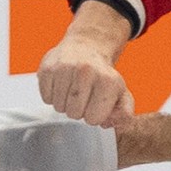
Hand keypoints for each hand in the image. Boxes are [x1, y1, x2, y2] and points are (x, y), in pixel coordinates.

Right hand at [37, 0, 134, 127]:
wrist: (86, 47)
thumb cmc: (102, 75)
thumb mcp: (121, 93)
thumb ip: (124, 113)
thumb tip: (109, 124)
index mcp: (107, 81)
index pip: (93, 119)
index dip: (94, 115)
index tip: (95, 104)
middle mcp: (86, 71)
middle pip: (74, 114)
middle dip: (78, 110)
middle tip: (83, 97)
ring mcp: (65, 68)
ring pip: (59, 107)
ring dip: (65, 103)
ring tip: (72, 90)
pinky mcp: (48, 67)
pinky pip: (46, 98)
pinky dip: (52, 96)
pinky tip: (61, 85)